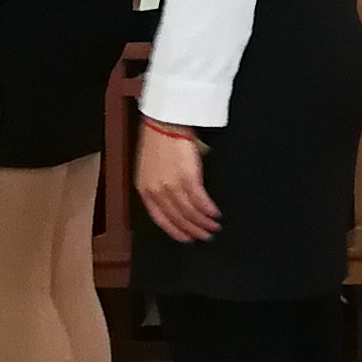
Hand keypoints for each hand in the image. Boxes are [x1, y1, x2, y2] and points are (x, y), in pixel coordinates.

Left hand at [135, 123, 218, 242]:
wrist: (164, 122)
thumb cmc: (157, 140)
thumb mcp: (149, 169)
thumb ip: (157, 187)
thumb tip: (173, 203)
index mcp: (145, 189)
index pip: (160, 219)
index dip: (175, 232)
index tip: (186, 238)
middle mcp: (157, 191)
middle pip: (177, 218)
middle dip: (193, 230)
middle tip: (205, 236)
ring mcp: (172, 185)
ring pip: (189, 213)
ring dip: (203, 223)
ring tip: (213, 227)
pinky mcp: (188, 178)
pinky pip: (200, 201)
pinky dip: (209, 210)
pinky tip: (215, 213)